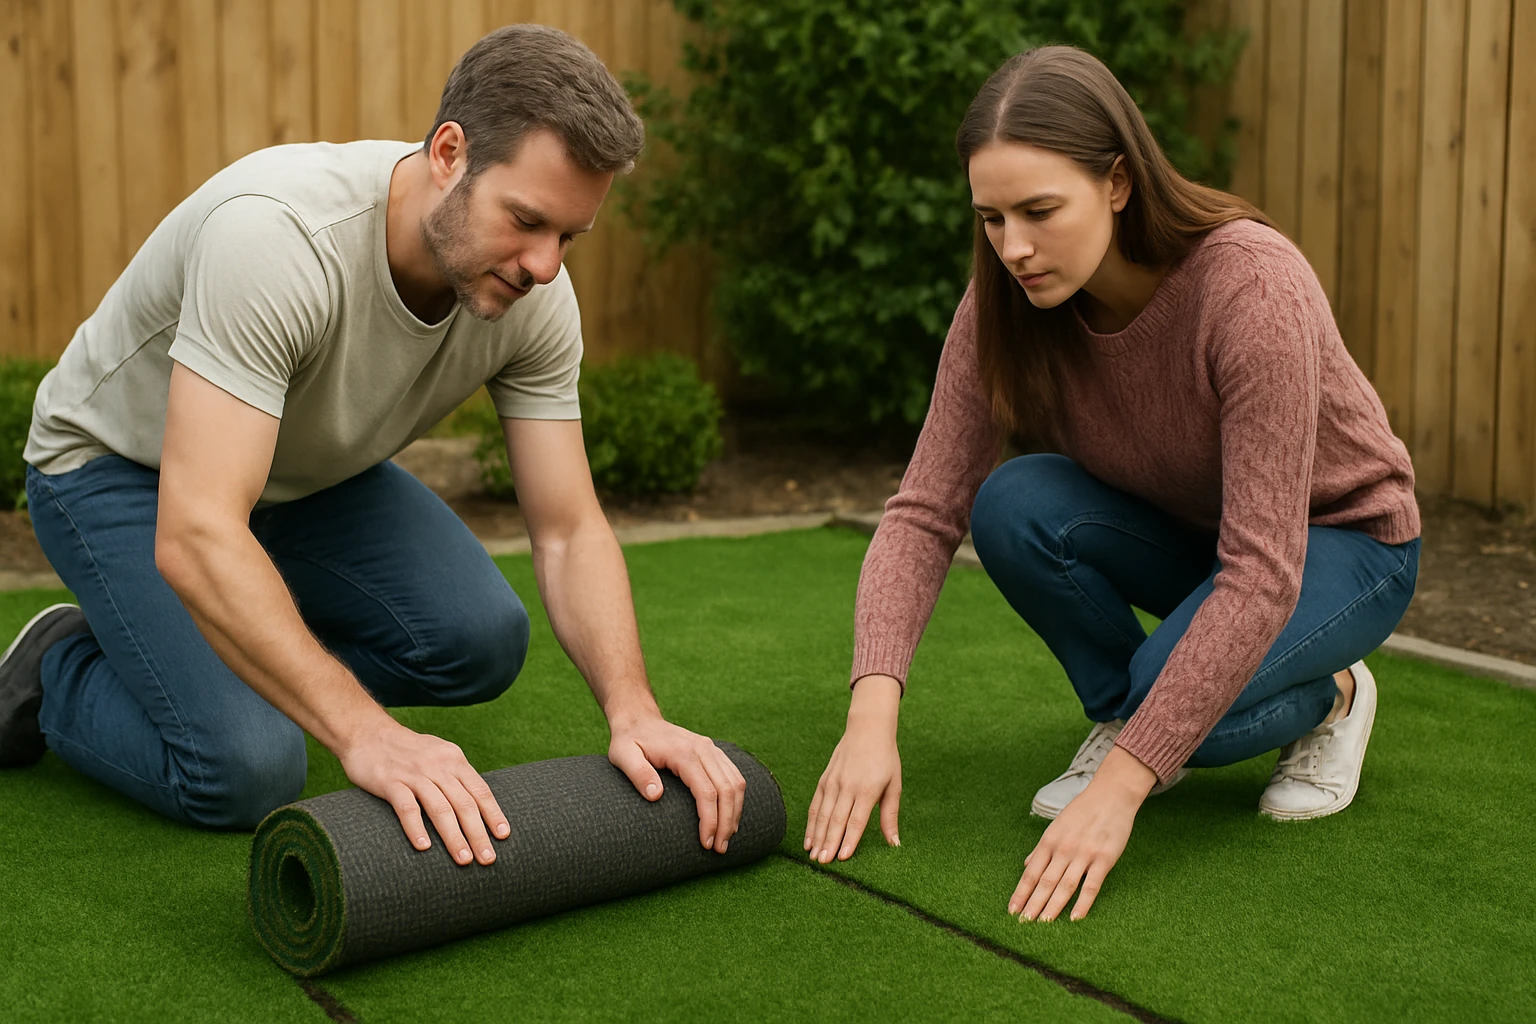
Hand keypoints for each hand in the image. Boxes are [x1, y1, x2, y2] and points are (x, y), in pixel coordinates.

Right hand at [340, 719, 509, 865]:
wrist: (367, 732)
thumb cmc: (407, 751)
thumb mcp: (438, 754)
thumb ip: (455, 776)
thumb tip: (476, 805)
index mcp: (453, 760)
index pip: (480, 790)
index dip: (493, 813)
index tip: (504, 836)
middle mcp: (438, 766)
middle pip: (464, 803)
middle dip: (478, 833)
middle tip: (488, 858)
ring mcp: (414, 774)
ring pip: (440, 808)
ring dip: (454, 836)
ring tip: (464, 859)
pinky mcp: (390, 781)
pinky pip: (406, 807)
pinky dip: (416, 827)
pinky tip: (424, 847)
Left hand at [607, 713, 746, 853]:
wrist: (639, 719)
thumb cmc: (629, 741)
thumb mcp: (622, 755)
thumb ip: (638, 773)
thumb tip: (656, 796)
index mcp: (684, 752)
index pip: (706, 791)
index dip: (710, 819)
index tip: (706, 843)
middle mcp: (703, 749)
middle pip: (727, 789)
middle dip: (727, 822)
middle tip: (720, 849)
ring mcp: (711, 749)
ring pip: (736, 782)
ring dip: (735, 812)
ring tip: (727, 839)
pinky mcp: (714, 752)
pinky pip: (734, 776)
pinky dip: (736, 799)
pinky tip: (730, 817)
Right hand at [805, 674, 902, 863]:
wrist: (867, 729)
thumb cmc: (885, 759)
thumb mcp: (894, 785)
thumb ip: (890, 815)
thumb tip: (894, 843)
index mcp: (868, 789)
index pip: (857, 820)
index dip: (849, 839)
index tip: (843, 857)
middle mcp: (848, 786)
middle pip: (836, 819)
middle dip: (829, 843)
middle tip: (823, 863)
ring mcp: (833, 782)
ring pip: (822, 814)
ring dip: (817, 836)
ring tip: (813, 856)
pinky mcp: (824, 780)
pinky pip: (815, 805)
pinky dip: (810, 823)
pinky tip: (808, 840)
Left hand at [1010, 745, 1153, 921]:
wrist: (1110, 796)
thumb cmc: (1082, 812)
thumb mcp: (1056, 826)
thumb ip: (1041, 848)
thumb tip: (1025, 865)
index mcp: (1049, 842)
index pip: (1031, 873)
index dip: (1021, 893)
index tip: (1012, 910)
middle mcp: (1063, 849)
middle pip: (1045, 882)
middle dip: (1033, 904)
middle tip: (1023, 923)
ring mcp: (1084, 855)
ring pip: (1064, 886)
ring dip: (1053, 906)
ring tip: (1043, 923)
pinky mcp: (1104, 859)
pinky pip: (1091, 886)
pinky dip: (1082, 903)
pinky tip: (1075, 917)